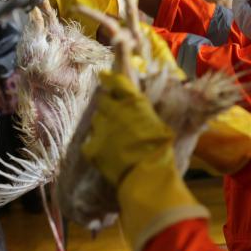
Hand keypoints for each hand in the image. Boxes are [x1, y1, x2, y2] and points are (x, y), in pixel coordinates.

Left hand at [82, 71, 173, 185]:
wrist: (148, 174)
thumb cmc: (161, 149)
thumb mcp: (159, 123)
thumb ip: (143, 112)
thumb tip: (138, 108)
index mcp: (133, 101)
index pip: (115, 81)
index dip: (108, 78)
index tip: (104, 76)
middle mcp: (114, 110)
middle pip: (102, 99)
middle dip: (107, 104)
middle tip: (114, 115)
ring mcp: (100, 128)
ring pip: (96, 120)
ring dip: (102, 125)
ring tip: (113, 138)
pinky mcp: (91, 147)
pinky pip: (89, 141)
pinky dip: (96, 145)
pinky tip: (106, 153)